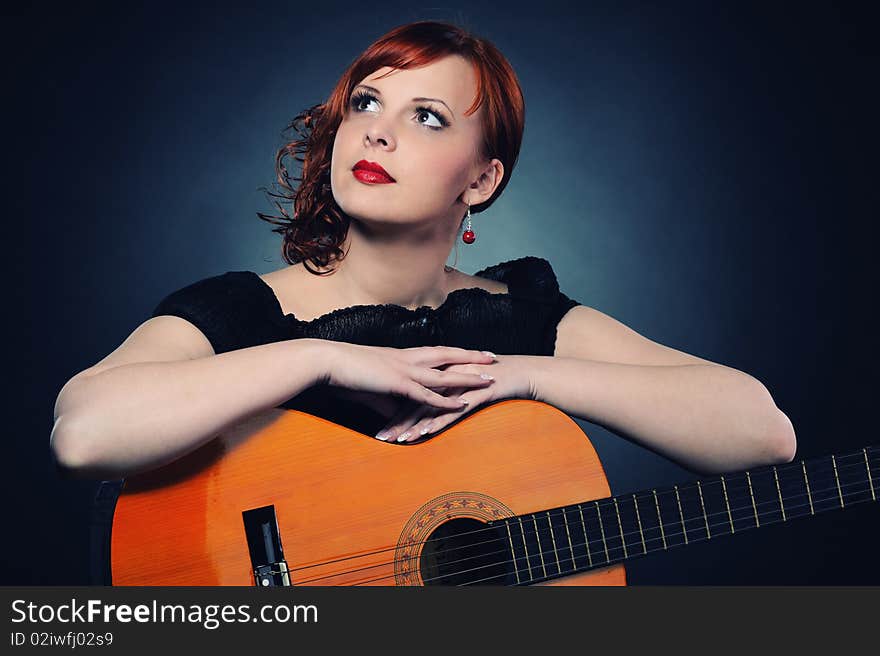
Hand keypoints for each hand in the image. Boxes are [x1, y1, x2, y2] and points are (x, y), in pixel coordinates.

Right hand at [318, 342, 498, 413]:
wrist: (327, 362)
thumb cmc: (345, 372)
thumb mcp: (371, 387)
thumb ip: (388, 402)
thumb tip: (397, 415)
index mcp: (401, 355)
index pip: (436, 351)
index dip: (455, 352)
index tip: (473, 351)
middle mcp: (407, 358)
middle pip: (447, 355)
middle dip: (471, 357)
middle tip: (493, 358)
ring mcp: (404, 369)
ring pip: (444, 373)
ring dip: (468, 377)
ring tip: (490, 379)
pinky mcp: (397, 383)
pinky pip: (427, 393)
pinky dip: (446, 399)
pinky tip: (462, 404)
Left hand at [374, 354, 536, 442]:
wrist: (521, 372)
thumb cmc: (492, 381)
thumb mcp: (462, 388)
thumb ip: (444, 398)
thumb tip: (427, 415)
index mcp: (439, 374)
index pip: (411, 395)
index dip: (393, 411)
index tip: (378, 425)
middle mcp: (446, 378)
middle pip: (417, 402)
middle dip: (397, 421)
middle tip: (380, 438)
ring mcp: (460, 385)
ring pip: (432, 407)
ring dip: (414, 425)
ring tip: (398, 441)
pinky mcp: (476, 394)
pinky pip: (455, 410)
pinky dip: (440, 421)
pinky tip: (427, 432)